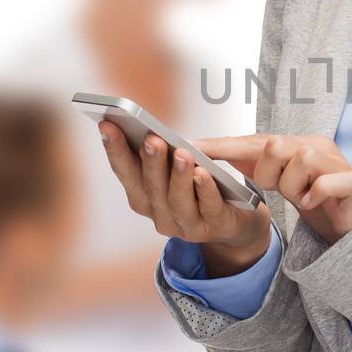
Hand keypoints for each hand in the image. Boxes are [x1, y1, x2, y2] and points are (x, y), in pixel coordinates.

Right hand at [97, 125, 272, 266]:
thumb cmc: (208, 187)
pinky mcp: (218, 227)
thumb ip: (170, 152)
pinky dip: (205, 190)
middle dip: (149, 162)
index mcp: (148, 196)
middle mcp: (162, 214)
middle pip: (149, 188)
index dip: (115, 150)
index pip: (126, 172)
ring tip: (181, 153)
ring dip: (178, 176)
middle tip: (151, 139)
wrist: (244, 216)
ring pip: (177, 201)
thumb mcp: (185, 165)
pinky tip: (203, 173)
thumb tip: (155, 134)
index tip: (107, 124)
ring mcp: (188, 225)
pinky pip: (208, 208)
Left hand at [192, 134, 351, 245]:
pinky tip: (314, 203)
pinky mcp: (351, 181)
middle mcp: (314, 145)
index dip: (221, 146)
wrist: (350, 219)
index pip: (251, 141)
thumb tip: (210, 154)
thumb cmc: (311, 195)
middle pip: (276, 145)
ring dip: (293, 186)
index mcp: (293, 144)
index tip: (191, 148)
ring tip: (300, 196)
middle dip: (269, 173)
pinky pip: (325, 183)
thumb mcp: (277, 180)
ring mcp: (335, 161)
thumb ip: (252, 164)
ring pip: (301, 160)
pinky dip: (315, 196)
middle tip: (279, 187)